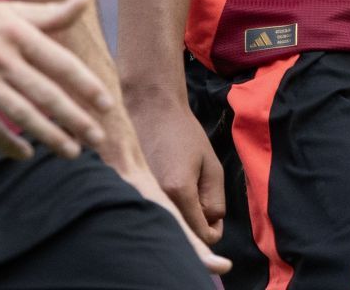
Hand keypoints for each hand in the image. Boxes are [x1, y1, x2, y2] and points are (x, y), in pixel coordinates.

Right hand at [0, 0, 113, 159]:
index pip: (60, 63)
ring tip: (72, 151)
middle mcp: (2, 57)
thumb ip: (49, 14)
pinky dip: (8, 143)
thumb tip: (84, 0)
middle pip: (46, 94)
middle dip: (75, 118)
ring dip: (49, 135)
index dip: (85, 85)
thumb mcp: (10, 12)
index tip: (106, 105)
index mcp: (18, 34)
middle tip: (98, 138)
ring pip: (21, 114)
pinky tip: (26, 153)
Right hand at [111, 147, 232, 275]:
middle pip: (183, 236)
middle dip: (197, 226)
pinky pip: (157, 215)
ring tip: (184, 191)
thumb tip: (211, 227)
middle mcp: (156, 199)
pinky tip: (169, 189)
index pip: (201, 236)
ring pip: (169, 227)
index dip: (214, 231)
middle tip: (200, 200)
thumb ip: (215, 202)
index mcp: (178, 191)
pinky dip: (168, 210)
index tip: (215, 215)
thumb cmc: (185, 135)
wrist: (152, 112)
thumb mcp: (213, 167)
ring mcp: (141, 197)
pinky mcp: (134, 193)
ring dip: (182, 218)